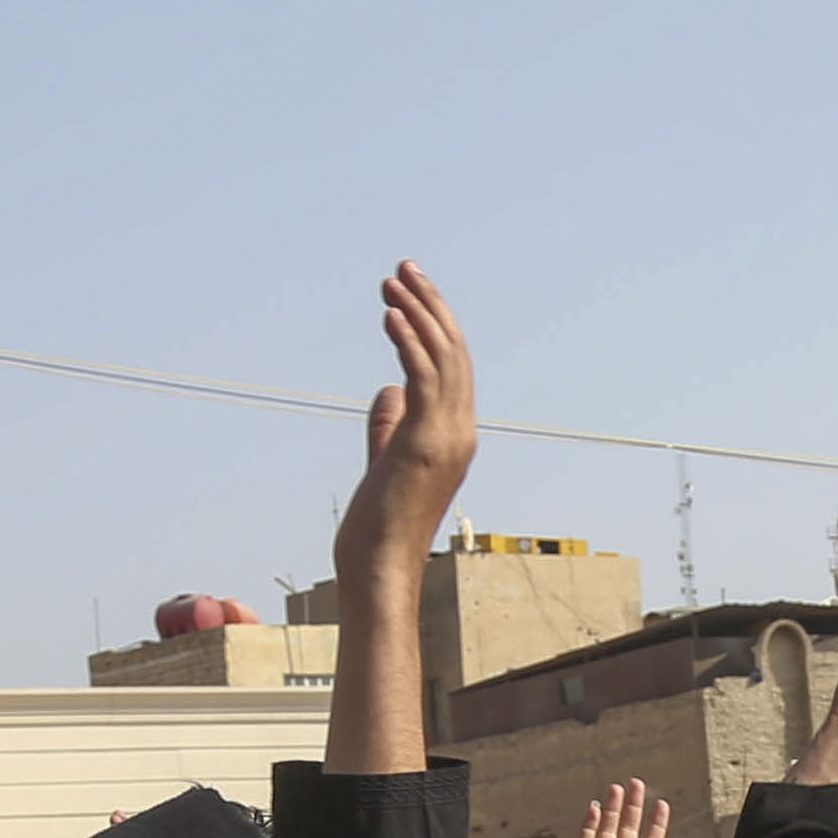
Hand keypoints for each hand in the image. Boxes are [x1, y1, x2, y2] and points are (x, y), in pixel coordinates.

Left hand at [333, 261, 479, 587]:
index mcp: (454, 438)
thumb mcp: (383, 463)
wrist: (378, 570)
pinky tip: (391, 313)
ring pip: (444, 358)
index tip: (407, 292)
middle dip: (431, 305)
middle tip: (404, 268)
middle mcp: (460, 434)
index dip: (434, 325)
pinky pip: (425, 378)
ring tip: (392, 281)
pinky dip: (409, 341)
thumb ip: (388, 425)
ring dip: (418, 312)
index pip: (453, 368)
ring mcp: (448, 439)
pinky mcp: (426, 444)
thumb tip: (388, 387)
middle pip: (454, 353)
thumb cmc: (376, 529)